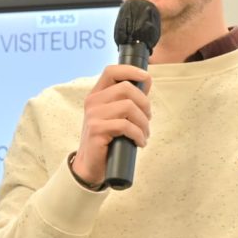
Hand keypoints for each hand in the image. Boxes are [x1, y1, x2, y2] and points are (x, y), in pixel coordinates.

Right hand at [71, 64, 151, 186]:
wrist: (90, 166)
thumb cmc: (106, 140)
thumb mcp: (115, 116)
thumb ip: (126, 100)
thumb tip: (145, 82)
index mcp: (97, 95)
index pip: (111, 71)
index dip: (131, 70)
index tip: (146, 78)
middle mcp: (93, 102)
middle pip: (126, 88)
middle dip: (144, 104)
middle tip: (147, 119)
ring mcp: (93, 116)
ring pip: (129, 107)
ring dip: (143, 123)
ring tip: (144, 134)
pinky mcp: (97, 130)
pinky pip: (126, 126)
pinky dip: (138, 135)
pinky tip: (139, 142)